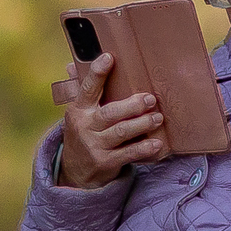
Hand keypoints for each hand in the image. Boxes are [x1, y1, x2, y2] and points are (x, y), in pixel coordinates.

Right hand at [54, 53, 167, 187]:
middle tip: (151, 99)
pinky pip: (128, 154)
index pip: (87, 89)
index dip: (97, 73)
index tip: (109, 57)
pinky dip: (143, 149)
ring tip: (158, 118)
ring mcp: (95, 146)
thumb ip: (83, 91)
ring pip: (121, 132)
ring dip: (142, 124)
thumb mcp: (79, 114)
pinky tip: (156, 143)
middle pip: (110, 113)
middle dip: (132, 105)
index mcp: (78, 110)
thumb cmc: (84, 134)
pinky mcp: (105, 163)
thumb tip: (72, 64)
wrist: (75, 172)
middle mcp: (85, 127)